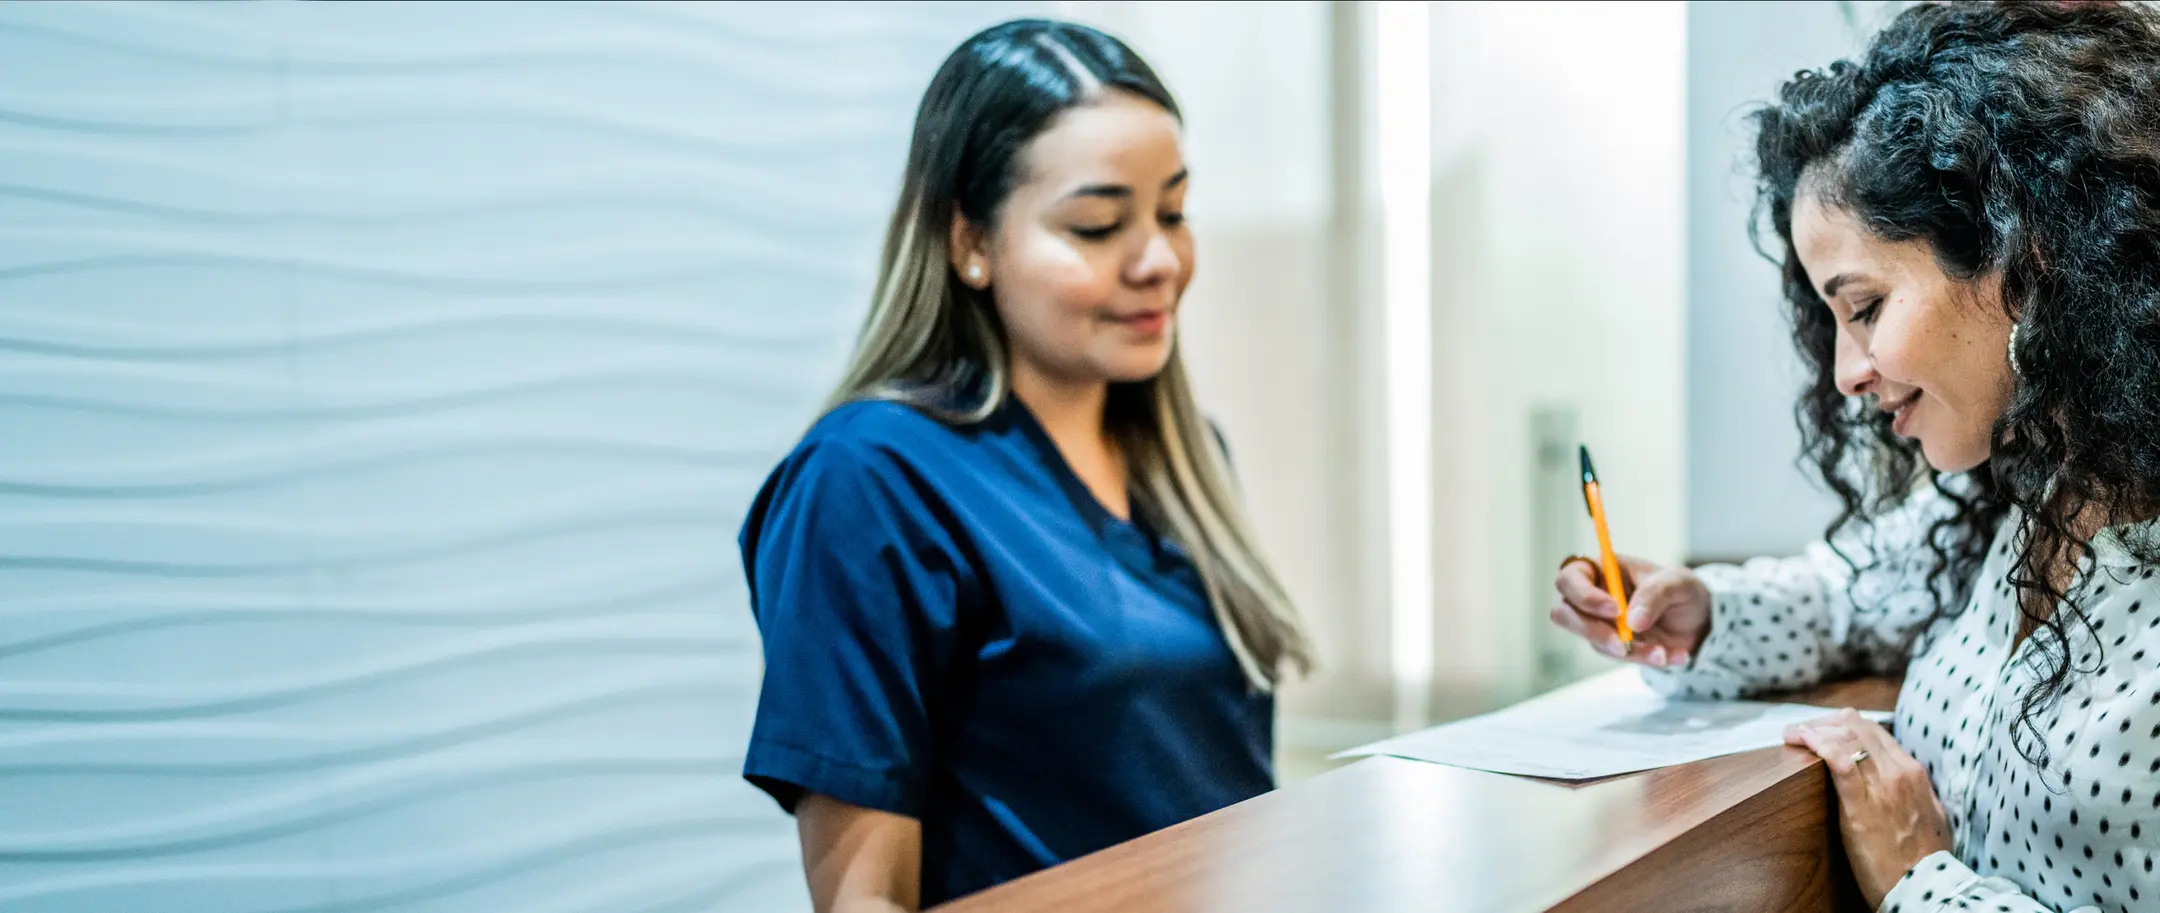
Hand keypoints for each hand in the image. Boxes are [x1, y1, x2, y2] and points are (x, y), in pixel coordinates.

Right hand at [1549, 555, 1710, 667]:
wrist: (1699, 620)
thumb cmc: (1680, 590)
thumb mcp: (1676, 583)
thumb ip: (1654, 595)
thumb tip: (1632, 622)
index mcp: (1601, 570)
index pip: (1570, 579)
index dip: (1583, 595)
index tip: (1615, 610)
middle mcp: (1592, 597)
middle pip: (1565, 614)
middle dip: (1595, 631)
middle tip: (1625, 643)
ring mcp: (1599, 624)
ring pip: (1594, 641)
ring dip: (1630, 651)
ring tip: (1663, 652)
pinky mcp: (1612, 646)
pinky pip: (1618, 657)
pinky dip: (1644, 659)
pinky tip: (1670, 655)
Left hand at [1784, 709, 1952, 908]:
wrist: (1926, 888)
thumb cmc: (1926, 859)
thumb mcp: (1931, 816)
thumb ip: (1916, 794)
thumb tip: (1905, 784)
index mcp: (1914, 773)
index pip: (1873, 731)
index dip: (1841, 724)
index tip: (1821, 730)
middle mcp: (1900, 772)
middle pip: (1856, 727)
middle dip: (1824, 723)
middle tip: (1800, 731)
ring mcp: (1883, 787)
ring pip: (1847, 736)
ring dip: (1814, 729)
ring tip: (1793, 734)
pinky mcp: (1861, 807)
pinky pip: (1839, 762)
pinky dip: (1819, 743)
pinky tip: (1803, 738)